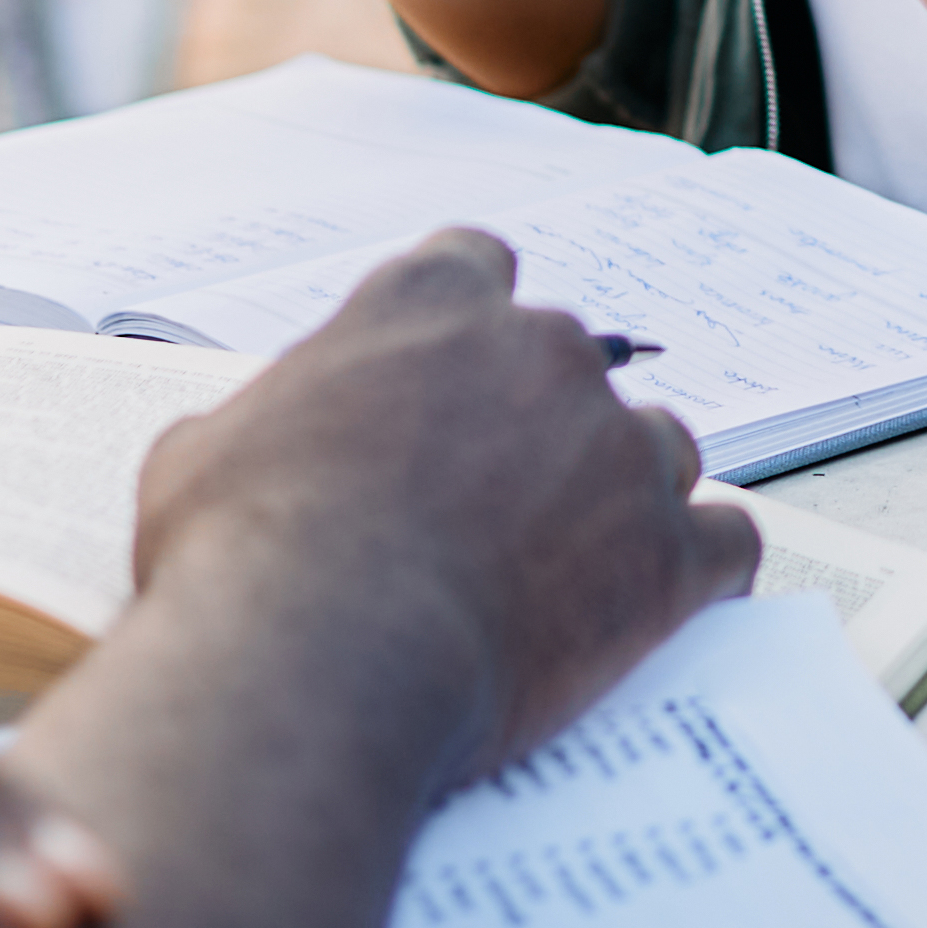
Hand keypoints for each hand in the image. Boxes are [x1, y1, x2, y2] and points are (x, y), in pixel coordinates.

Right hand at [134, 231, 759, 792]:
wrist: (315, 665)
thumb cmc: (239, 560)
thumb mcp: (198, 459)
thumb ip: (254, 423)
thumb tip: (240, 441)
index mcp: (429, 303)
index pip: (478, 262)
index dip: (470, 326)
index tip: (457, 380)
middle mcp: (541, 351)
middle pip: (575, 361)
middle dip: (546, 424)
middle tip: (500, 505)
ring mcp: (618, 446)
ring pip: (659, 445)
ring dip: (625, 495)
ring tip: (571, 573)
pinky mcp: (667, 550)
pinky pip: (728, 539)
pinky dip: (703, 573)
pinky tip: (668, 606)